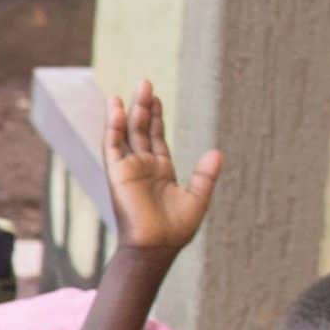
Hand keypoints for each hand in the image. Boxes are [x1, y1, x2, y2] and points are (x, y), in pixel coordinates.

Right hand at [102, 80, 222, 255]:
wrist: (157, 246)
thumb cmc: (176, 230)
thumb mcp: (197, 198)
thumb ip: (205, 175)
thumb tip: (216, 151)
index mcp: (160, 171)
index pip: (156, 137)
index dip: (157, 117)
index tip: (156, 98)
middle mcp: (143, 167)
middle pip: (142, 130)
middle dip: (144, 107)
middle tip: (146, 83)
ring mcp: (129, 169)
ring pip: (127, 133)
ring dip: (129, 111)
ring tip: (134, 89)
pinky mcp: (117, 173)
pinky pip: (113, 146)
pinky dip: (113, 126)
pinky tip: (117, 108)